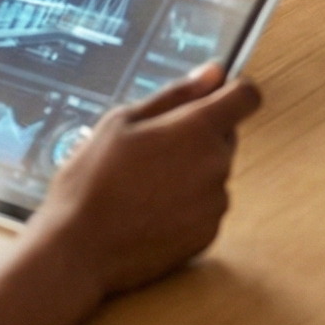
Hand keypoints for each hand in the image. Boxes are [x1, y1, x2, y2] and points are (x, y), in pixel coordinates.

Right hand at [31, 65, 262, 297]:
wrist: (78, 250)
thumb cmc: (92, 182)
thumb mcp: (122, 122)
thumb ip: (175, 94)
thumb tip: (213, 73)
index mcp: (199, 129)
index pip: (247, 96)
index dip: (232, 92)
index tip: (214, 97)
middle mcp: (217, 165)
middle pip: (225, 136)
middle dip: (199, 136)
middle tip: (152, 149)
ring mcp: (215, 203)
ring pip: (214, 173)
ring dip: (192, 172)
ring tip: (144, 185)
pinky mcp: (208, 234)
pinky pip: (206, 207)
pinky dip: (187, 205)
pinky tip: (150, 210)